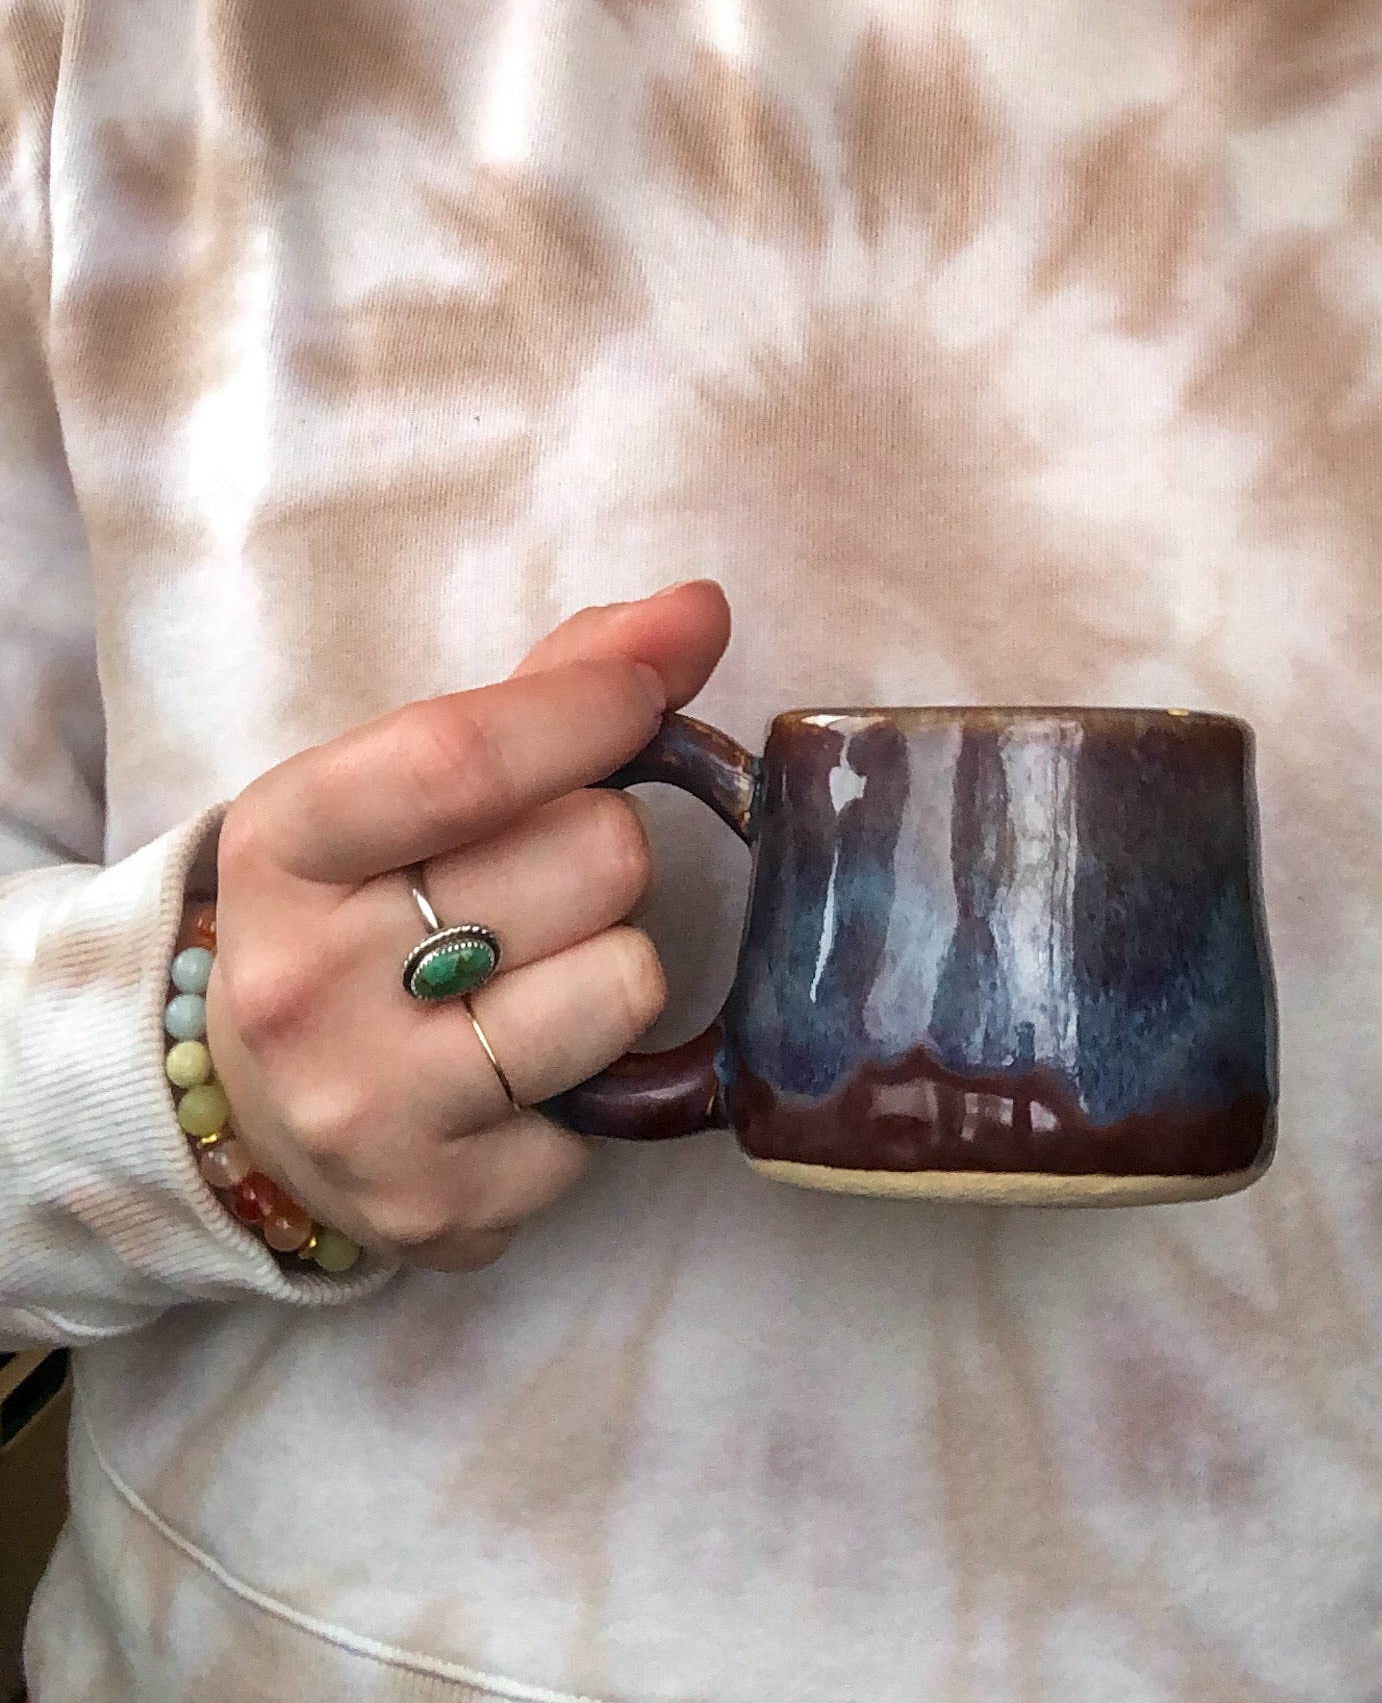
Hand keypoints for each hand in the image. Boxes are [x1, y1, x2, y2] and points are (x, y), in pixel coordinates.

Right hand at [203, 580, 730, 1272]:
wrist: (245, 1106)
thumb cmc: (355, 909)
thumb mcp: (395, 786)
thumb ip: (547, 688)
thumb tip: (700, 610)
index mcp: (283, 848)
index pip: (462, 760)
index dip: (589, 709)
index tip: (647, 689)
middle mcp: (308, 986)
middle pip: (592, 859)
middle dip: (605, 847)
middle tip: (546, 875)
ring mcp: (372, 1111)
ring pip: (626, 983)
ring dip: (614, 961)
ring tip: (536, 972)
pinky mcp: (446, 1207)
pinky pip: (617, 1107)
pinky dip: (598, 1078)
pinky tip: (522, 1068)